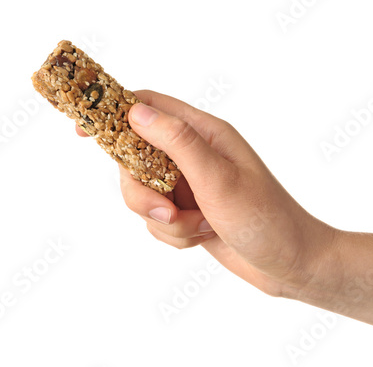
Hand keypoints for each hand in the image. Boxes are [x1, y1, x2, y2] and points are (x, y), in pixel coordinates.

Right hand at [76, 90, 334, 296]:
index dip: (112, 114)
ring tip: (197, 227)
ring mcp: (189, 186)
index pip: (149, 107)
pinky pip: (158, 221)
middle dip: (142, 192)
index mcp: (204, 134)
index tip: (82, 131)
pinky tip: (202, 237)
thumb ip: (176, 141)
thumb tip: (135, 112)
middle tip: (167, 211)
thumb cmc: (265, 217)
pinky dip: (174, 235)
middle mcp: (193, 155)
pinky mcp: (188, 212)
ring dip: (164, 220)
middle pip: (135, 160)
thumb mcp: (218, 177)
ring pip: (143, 195)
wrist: (290, 264)